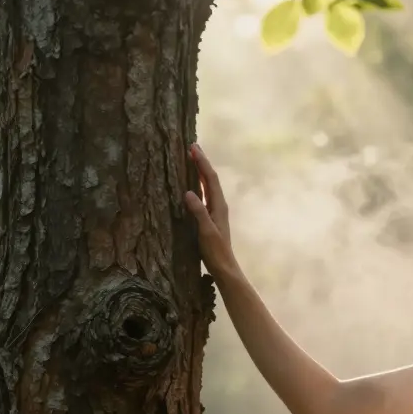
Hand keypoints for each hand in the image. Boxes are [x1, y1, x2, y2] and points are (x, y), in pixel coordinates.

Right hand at [183, 144, 236, 276]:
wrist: (224, 267)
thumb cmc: (215, 251)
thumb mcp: (206, 232)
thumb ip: (199, 212)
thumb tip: (188, 192)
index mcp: (219, 205)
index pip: (210, 178)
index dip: (202, 162)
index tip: (193, 148)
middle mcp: (218, 205)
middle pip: (210, 179)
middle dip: (201, 162)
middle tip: (192, 147)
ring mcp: (215, 211)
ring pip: (207, 186)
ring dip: (200, 172)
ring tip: (191, 160)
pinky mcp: (210, 217)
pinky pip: (204, 195)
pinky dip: (198, 185)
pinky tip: (191, 185)